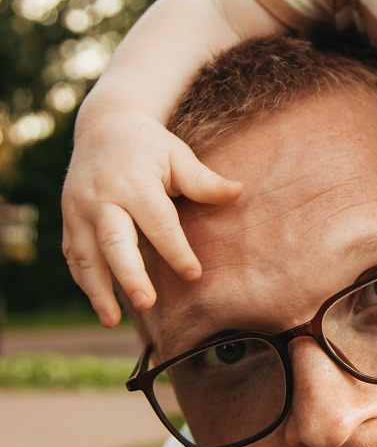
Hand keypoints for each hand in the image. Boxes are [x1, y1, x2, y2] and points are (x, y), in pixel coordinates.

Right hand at [61, 108, 241, 325]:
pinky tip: (100, 304)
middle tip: (147, 303)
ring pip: (86, 255)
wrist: (104, 126)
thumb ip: (204, 181)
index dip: (176, 250)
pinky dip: (84, 281)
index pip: (157, 222)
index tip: (193, 274)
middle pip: (115, 241)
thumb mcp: (178, 156)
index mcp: (134, 182)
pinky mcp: (68, 218)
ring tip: (112, 321)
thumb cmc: (150, 146)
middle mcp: (102, 197)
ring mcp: (79, 209)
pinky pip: (72, 255)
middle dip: (129, 274)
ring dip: (98, 290)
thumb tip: (239, 192)